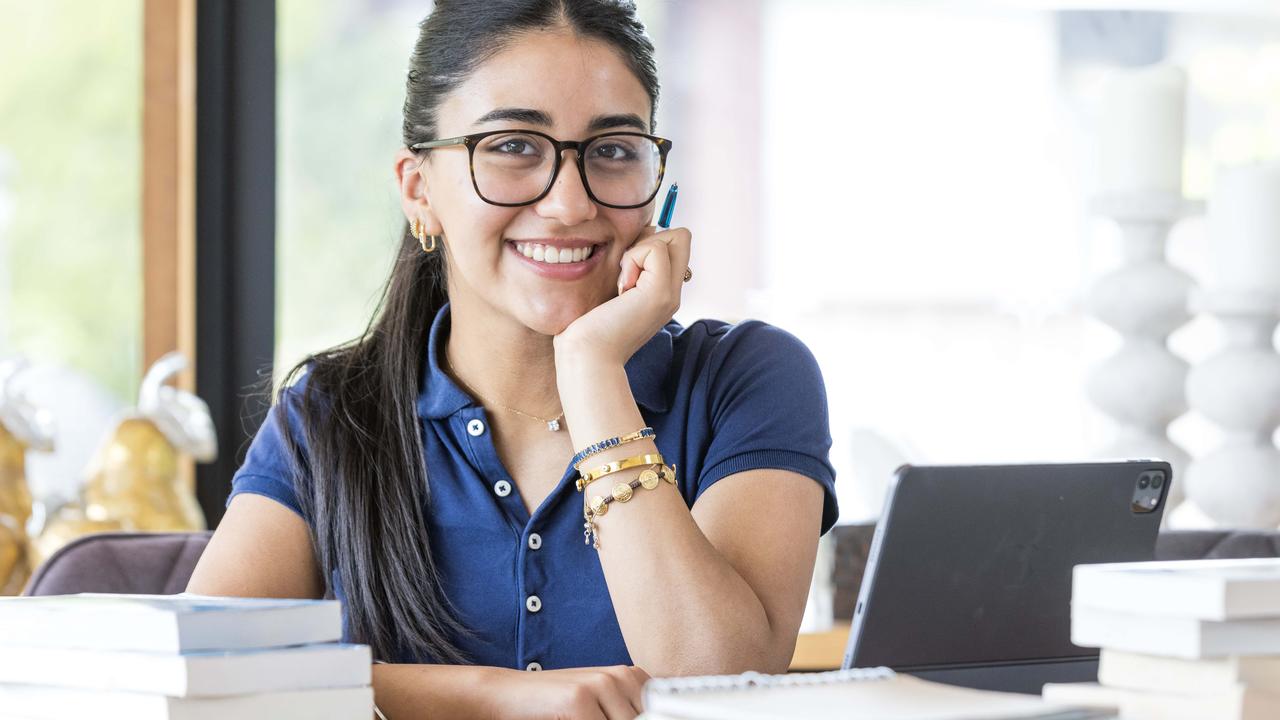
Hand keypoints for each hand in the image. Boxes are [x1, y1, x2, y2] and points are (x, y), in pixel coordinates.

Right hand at [487, 664, 650, 719]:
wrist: (507, 694)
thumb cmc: (554, 706)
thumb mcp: (599, 708)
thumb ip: (627, 713)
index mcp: (632, 677)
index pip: (661, 712)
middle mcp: (622, 676)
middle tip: (596, 719)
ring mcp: (602, 684)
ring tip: (581, 719)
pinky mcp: (580, 699)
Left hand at [554, 225, 691, 366]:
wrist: (588, 357)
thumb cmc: (590, 327)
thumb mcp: (614, 291)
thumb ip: (629, 270)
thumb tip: (637, 238)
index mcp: (663, 293)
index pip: (676, 245)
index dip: (651, 243)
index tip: (627, 269)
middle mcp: (673, 293)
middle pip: (681, 237)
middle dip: (650, 241)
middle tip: (627, 271)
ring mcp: (670, 293)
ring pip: (672, 238)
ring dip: (639, 252)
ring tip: (623, 284)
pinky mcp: (660, 292)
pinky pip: (655, 248)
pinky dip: (633, 258)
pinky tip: (622, 287)